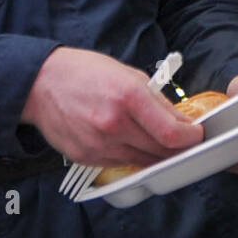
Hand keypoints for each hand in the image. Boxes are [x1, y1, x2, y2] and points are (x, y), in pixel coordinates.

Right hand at [20, 47, 202, 166]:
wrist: (41, 84)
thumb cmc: (86, 73)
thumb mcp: (130, 75)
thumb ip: (158, 102)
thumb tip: (182, 122)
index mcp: (128, 97)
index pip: (171, 133)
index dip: (190, 138)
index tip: (196, 135)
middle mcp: (113, 124)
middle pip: (160, 152)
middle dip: (178, 148)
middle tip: (183, 141)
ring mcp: (98, 145)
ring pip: (142, 162)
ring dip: (156, 154)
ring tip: (158, 141)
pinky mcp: (86, 158)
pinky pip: (120, 163)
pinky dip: (132, 156)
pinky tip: (131, 142)